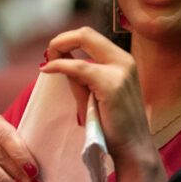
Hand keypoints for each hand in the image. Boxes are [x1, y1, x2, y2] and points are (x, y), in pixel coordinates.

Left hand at [42, 27, 152, 157]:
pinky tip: (48, 69)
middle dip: (61, 39)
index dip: (67, 41)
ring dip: (59, 49)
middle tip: (47, 55)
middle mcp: (124, 60)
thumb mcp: (94, 95)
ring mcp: (120, 70)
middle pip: (86, 33)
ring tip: (47, 66)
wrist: (133, 148)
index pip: (90, 37)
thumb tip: (58, 60)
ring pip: (83, 41)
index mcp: (122, 62)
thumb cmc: (114, 127)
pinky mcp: (112, 84)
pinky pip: (78, 66)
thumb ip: (79, 76)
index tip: (53, 56)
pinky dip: (60, 64)